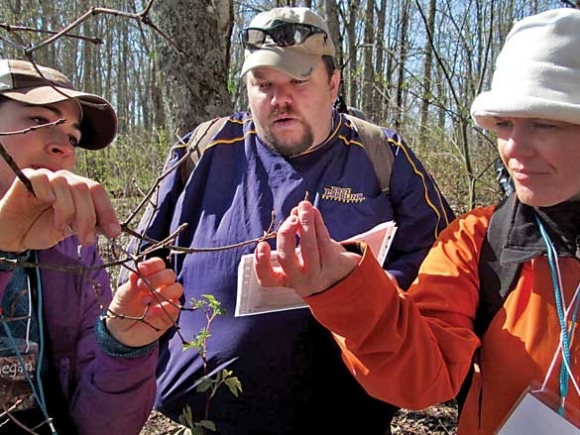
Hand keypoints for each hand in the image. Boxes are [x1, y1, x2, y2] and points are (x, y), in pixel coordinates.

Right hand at [0, 168, 120, 250]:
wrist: (12, 235)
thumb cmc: (40, 229)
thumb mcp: (71, 229)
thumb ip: (90, 224)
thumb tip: (113, 228)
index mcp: (78, 189)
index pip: (98, 192)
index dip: (107, 211)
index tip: (114, 232)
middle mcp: (65, 179)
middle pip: (84, 188)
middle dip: (88, 217)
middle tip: (86, 241)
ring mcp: (47, 176)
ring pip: (65, 185)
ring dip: (67, 211)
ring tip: (61, 227)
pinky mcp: (27, 177)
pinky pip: (42, 180)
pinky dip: (46, 195)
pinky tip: (44, 205)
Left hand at [106, 257, 182, 346]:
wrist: (121, 333)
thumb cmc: (122, 309)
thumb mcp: (123, 295)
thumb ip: (131, 284)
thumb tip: (136, 271)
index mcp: (149, 276)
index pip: (158, 264)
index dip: (153, 265)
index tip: (141, 269)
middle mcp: (161, 285)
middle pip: (170, 274)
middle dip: (157, 279)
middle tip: (142, 288)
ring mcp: (168, 299)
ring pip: (177, 288)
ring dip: (161, 293)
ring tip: (145, 302)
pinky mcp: (171, 313)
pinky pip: (176, 306)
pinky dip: (164, 308)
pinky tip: (150, 314)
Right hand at [254, 201, 360, 297]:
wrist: (346, 276)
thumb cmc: (316, 262)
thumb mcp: (301, 254)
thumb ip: (295, 234)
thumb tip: (296, 211)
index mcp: (286, 279)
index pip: (267, 279)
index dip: (261, 264)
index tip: (262, 245)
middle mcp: (300, 280)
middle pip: (287, 259)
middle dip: (285, 235)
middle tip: (291, 218)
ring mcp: (318, 275)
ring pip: (309, 248)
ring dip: (306, 224)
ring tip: (304, 207)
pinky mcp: (333, 266)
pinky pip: (323, 242)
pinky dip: (317, 224)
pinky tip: (314, 213)